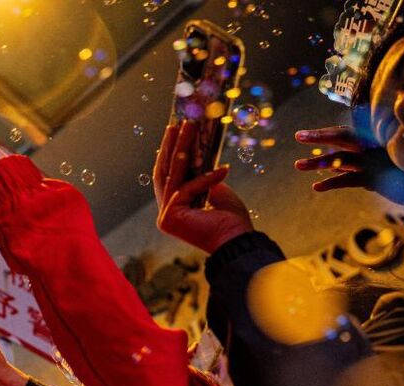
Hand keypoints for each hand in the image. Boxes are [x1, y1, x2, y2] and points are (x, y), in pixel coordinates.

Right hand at [153, 121, 253, 253]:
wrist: (237, 244)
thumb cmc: (232, 223)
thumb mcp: (218, 194)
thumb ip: (205, 180)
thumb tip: (201, 162)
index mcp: (175, 210)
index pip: (169, 177)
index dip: (170, 154)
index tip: (175, 132)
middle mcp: (166, 213)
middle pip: (165, 173)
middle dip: (171, 146)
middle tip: (177, 123)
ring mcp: (165, 216)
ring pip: (172, 176)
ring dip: (181, 148)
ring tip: (188, 126)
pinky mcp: (170, 217)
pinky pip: (187, 188)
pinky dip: (206, 178)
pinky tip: (224, 170)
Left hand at [295, 126, 403, 204]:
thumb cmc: (394, 170)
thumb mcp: (372, 162)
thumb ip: (351, 163)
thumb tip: (331, 164)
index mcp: (371, 140)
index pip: (345, 133)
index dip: (324, 133)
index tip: (301, 135)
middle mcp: (372, 146)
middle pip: (343, 137)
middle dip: (320, 136)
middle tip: (298, 135)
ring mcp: (374, 161)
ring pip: (343, 158)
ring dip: (319, 162)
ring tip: (298, 165)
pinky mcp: (375, 177)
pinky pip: (350, 179)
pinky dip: (332, 183)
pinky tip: (316, 187)